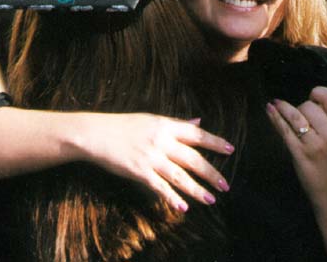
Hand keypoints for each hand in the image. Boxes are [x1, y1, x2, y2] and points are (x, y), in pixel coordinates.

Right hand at [78, 113, 233, 212]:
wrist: (96, 134)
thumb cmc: (124, 126)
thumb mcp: (152, 119)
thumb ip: (177, 123)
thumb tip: (198, 120)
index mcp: (166, 125)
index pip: (196, 134)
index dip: (214, 142)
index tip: (230, 149)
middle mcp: (162, 141)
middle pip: (193, 158)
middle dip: (211, 172)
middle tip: (225, 185)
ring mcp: (151, 157)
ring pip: (180, 176)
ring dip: (197, 189)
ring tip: (211, 199)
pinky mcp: (139, 172)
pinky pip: (160, 187)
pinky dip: (172, 198)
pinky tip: (183, 207)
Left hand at [266, 86, 326, 261]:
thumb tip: (318, 98)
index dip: (320, 93)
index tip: (313, 96)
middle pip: (309, 106)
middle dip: (302, 107)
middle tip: (301, 116)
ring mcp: (314, 144)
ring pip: (295, 115)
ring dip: (283, 107)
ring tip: (276, 104)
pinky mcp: (299, 153)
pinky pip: (284, 130)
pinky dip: (275, 117)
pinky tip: (270, 109)